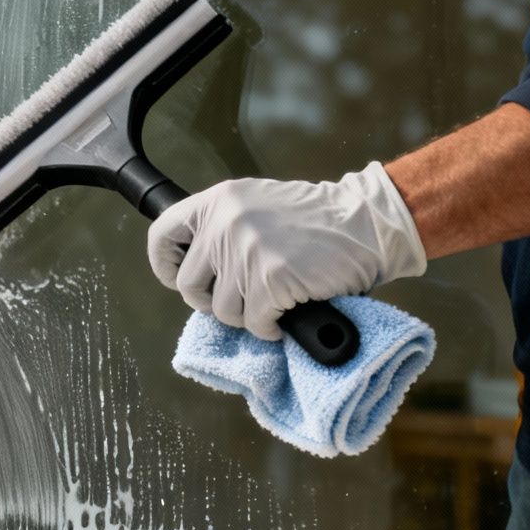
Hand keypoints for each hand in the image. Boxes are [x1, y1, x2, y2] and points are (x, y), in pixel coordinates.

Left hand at [146, 162, 426, 340]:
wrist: (366, 223)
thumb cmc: (315, 222)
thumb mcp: (257, 207)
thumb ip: (223, 228)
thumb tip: (197, 273)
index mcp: (218, 201)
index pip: (162, 234)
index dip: (164, 264)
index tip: (177, 279)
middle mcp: (225, 223)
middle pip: (190, 286)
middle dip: (214, 302)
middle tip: (244, 298)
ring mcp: (246, 252)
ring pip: (223, 312)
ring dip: (248, 316)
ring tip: (274, 299)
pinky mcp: (270, 280)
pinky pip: (255, 324)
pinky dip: (271, 328)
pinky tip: (287, 314)